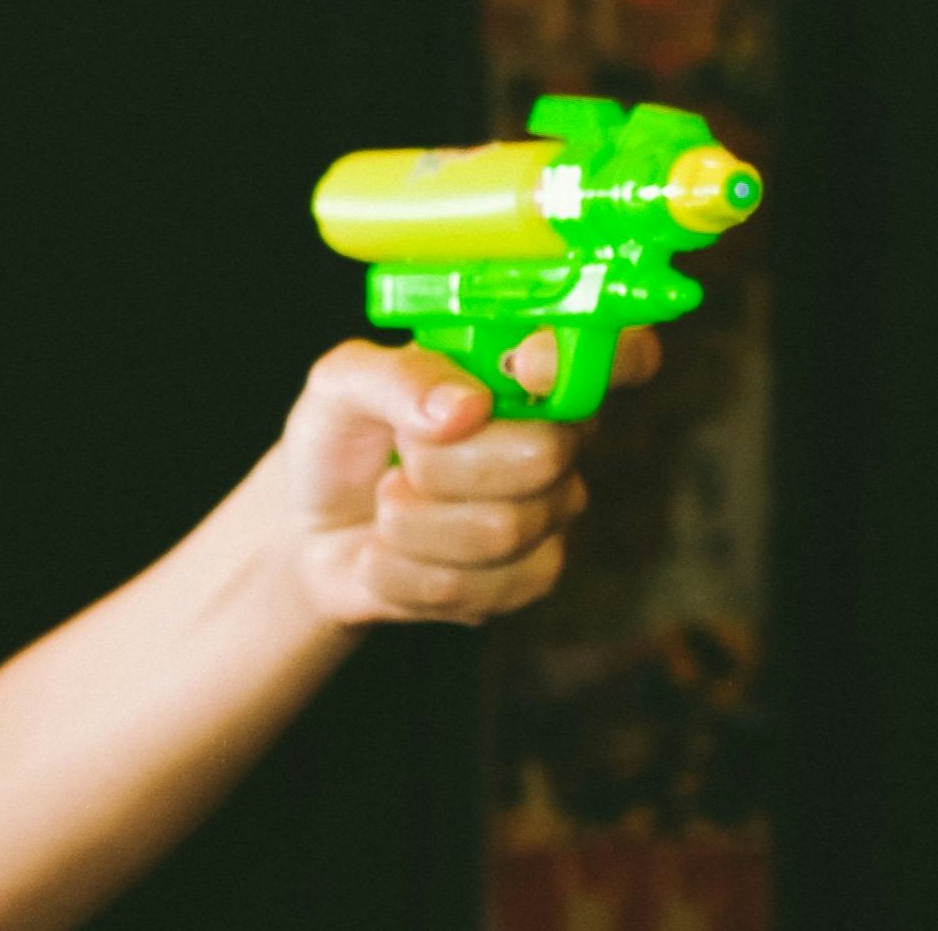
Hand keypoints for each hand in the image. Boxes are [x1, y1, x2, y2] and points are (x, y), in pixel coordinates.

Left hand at [271, 328, 659, 626]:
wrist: (311, 532)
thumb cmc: (342, 439)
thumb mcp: (341, 384)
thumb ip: (398, 376)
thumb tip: (466, 406)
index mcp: (533, 368)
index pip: (626, 352)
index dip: (606, 357)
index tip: (525, 364)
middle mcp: (563, 435)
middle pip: (547, 452)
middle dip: (442, 462)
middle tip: (402, 456)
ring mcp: (553, 510)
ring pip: (502, 527)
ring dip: (411, 521)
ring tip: (388, 505)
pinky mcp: (531, 577)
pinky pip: (480, 587)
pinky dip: (404, 574)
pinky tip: (389, 556)